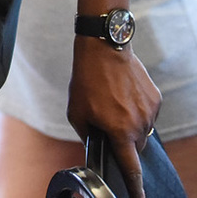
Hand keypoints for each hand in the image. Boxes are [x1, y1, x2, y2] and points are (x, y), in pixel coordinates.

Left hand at [67, 38, 160, 197]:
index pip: (131, 168)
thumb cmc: (86, 80)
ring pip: (142, 130)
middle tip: (108, 121)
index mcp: (120, 131)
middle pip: (135, 147)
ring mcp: (150, 112)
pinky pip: (147, 113)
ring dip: (130, 123)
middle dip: (123, 141)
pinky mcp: (155, 99)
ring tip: (113, 102)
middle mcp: (139, 125)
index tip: (139, 197)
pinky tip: (123, 94)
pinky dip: (136, 109)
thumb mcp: (77, 111)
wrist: (104, 48)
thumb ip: (88, 135)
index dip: (135, 186)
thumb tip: (96, 147)